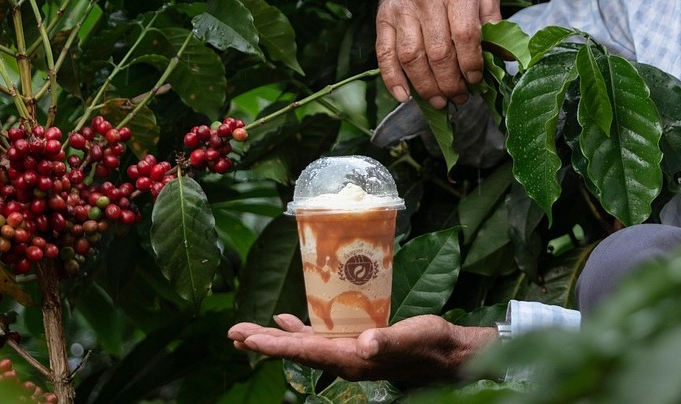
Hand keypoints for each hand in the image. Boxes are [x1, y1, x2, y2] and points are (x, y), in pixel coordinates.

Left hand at [228, 314, 495, 384]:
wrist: (448, 354)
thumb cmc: (432, 344)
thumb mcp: (413, 337)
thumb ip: (389, 341)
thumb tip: (366, 343)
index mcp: (352, 359)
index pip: (306, 353)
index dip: (275, 346)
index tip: (247, 340)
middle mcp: (344, 360)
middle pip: (296, 352)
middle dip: (264, 343)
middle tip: (232, 335)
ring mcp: (348, 353)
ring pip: (303, 346)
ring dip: (275, 338)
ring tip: (247, 333)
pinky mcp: (355, 345)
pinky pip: (319, 339)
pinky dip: (299, 330)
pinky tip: (287, 321)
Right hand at [376, 0, 500, 108]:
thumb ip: (494, 23)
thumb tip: (506, 58)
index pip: (465, 35)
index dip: (471, 64)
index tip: (476, 80)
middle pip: (438, 51)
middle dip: (450, 82)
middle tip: (460, 97)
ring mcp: (402, 9)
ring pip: (411, 56)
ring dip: (425, 86)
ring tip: (439, 101)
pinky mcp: (382, 18)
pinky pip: (384, 52)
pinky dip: (392, 78)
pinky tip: (404, 96)